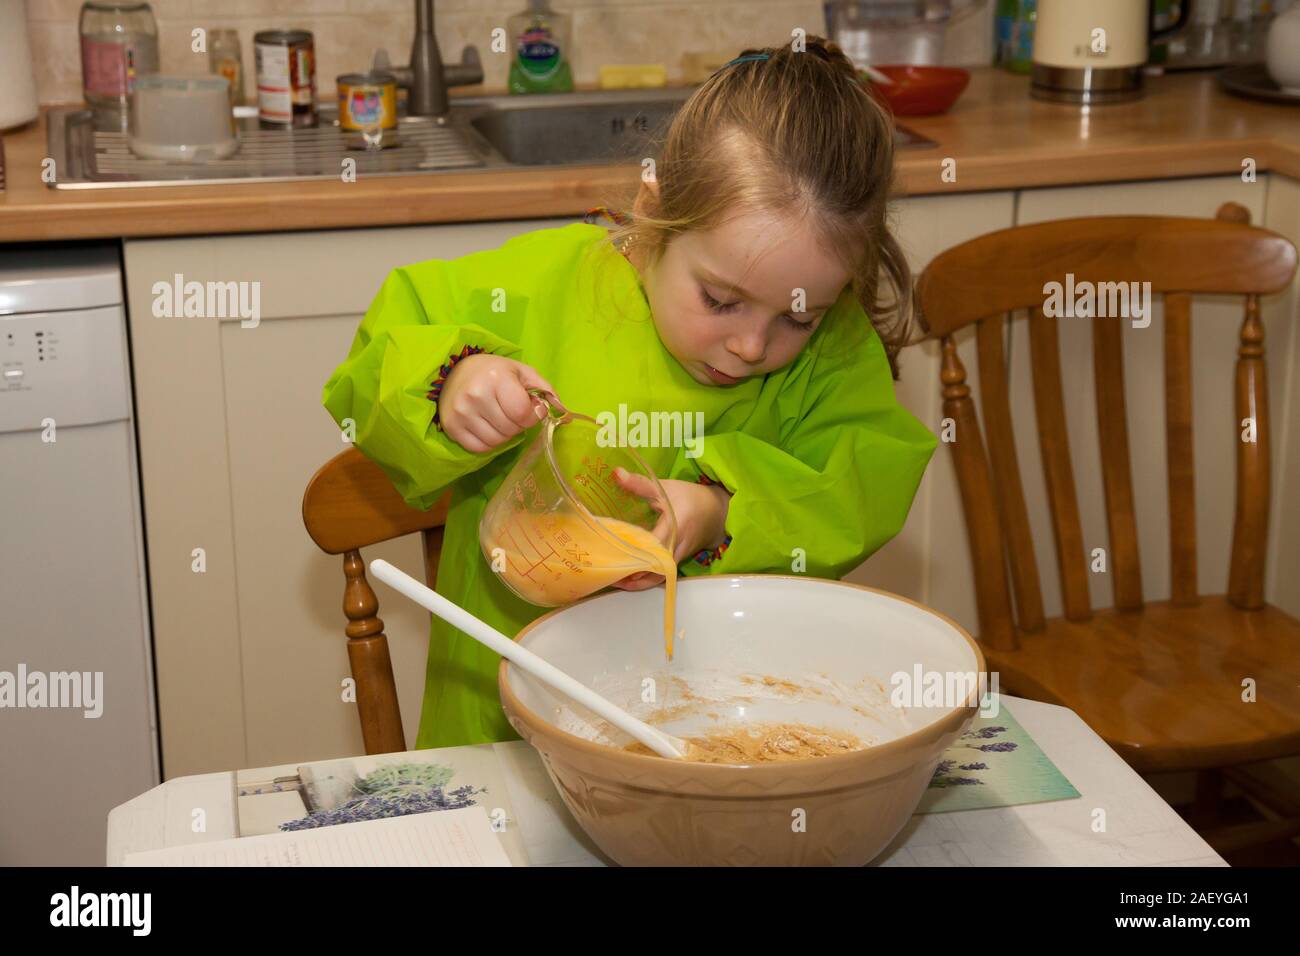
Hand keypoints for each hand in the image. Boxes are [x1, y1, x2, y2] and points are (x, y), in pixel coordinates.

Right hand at [438, 353, 556, 452]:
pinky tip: (487, 426)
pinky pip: (480, 448)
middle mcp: (476, 395)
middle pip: (511, 430)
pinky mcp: (451, 427)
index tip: (531, 408)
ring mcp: (461, 413)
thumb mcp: (521, 372)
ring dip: (504, 434)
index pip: (522, 414)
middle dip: (518, 424)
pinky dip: (489, 442)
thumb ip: (544, 389)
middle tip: (512, 412)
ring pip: (497, 442)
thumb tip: (562, 409)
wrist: (455, 371)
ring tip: (500, 418)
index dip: (532, 416)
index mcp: (496, 378)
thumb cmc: (494, 372)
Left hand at [607, 469, 730, 590]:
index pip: (655, 544)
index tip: (618, 560)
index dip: (637, 554)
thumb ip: (640, 483)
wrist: (716, 512)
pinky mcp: (678, 562)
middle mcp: (678, 545)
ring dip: (638, 582)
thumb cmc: (689, 497)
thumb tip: (616, 474)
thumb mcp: (665, 487)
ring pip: (658, 577)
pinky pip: (661, 575)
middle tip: (610, 577)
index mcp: (675, 524)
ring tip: (615, 582)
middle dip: (634, 576)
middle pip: (656, 568)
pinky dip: (645, 579)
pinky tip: (627, 579)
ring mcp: (679, 557)